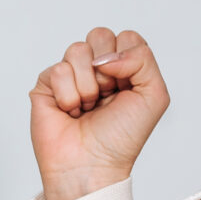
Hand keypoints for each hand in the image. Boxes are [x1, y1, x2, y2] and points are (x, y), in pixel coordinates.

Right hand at [30, 27, 169, 199]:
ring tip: (87, 107)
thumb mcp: (154, 96)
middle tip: (106, 96)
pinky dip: (68, 96)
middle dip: (106, 69)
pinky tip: (70, 111)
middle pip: (100, 35)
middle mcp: (96, 69)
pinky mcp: (46, 85)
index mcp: (123, 68)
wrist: (91, 164)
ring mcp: (70, 75)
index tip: (126, 89)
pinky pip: (57, 70)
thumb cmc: (121, 138)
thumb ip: (143, 59)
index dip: (127, 60)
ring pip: (76, 50)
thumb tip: (107, 55)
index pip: (126, 38)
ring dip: (87, 86)